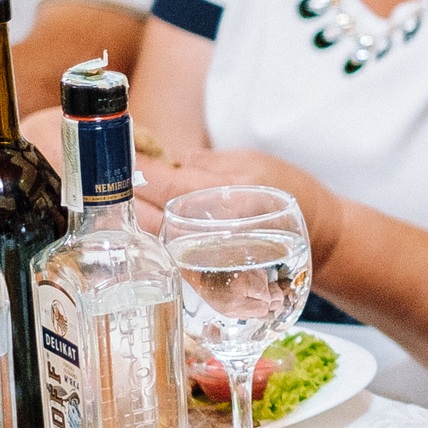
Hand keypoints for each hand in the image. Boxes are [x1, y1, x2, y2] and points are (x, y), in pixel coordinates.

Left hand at [133, 148, 348, 271]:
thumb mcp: (249, 161)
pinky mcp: (205, 277)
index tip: (116, 150)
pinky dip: (148, 238)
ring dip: (130, 217)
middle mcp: (210, 232)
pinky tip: (141, 223)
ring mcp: (206, 260)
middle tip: (108, 174)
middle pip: (143, 215)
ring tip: (121, 197)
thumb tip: (154, 156)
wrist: (319, 236)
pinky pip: (164, 255)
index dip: (131, 165)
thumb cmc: (289, 191)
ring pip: (148, 238)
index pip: (159, 181)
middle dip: (121, 194)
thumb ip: (199, 162)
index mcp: (223, 196)